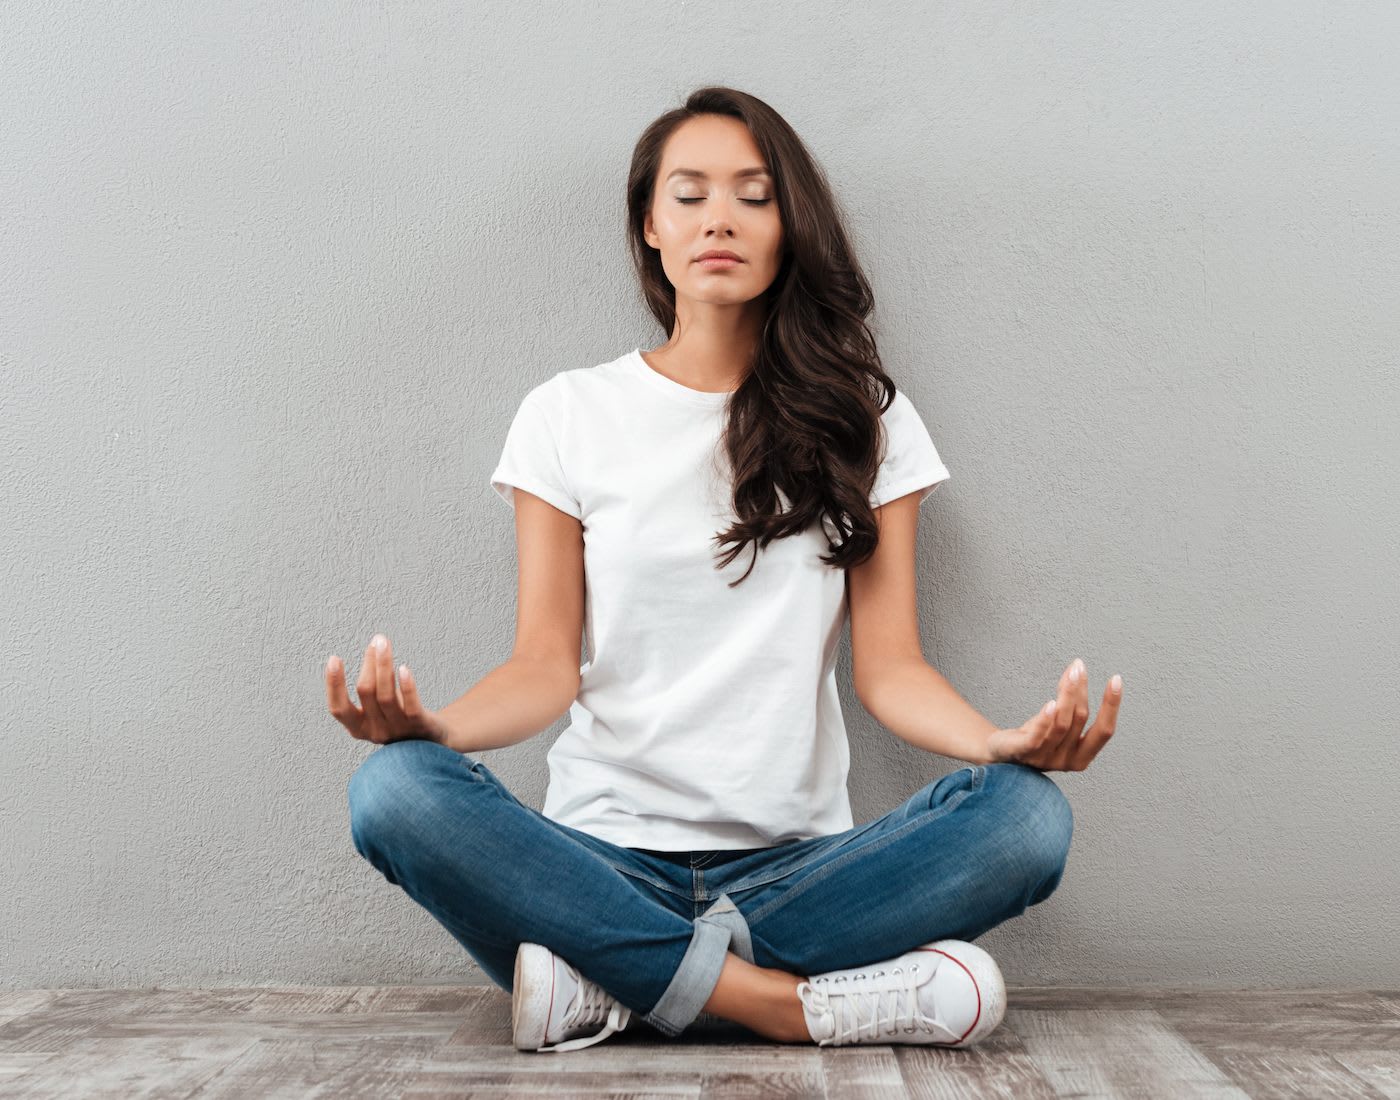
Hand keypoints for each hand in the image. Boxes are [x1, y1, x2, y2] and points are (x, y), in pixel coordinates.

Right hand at [326, 634, 450, 745]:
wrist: (434, 740)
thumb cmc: (402, 718)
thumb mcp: (379, 707)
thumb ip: (373, 685)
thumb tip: (374, 647)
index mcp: (359, 728)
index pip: (338, 708)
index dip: (333, 684)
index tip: (334, 658)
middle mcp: (375, 732)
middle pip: (366, 692)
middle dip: (369, 662)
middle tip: (377, 641)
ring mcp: (397, 730)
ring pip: (386, 695)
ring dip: (384, 665)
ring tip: (384, 644)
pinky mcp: (419, 726)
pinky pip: (410, 706)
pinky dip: (406, 686)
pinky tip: (404, 668)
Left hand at [986, 658, 1120, 771]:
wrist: (1002, 754)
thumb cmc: (1035, 737)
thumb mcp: (1057, 721)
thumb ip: (1069, 701)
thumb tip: (1077, 668)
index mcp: (1082, 757)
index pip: (1104, 731)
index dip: (1111, 706)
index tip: (1116, 680)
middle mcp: (1066, 761)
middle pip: (1080, 720)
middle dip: (1081, 691)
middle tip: (1079, 667)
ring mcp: (1044, 759)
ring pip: (1061, 724)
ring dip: (1067, 695)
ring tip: (1070, 673)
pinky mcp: (1023, 753)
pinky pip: (1037, 736)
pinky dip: (1045, 719)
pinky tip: (1051, 703)